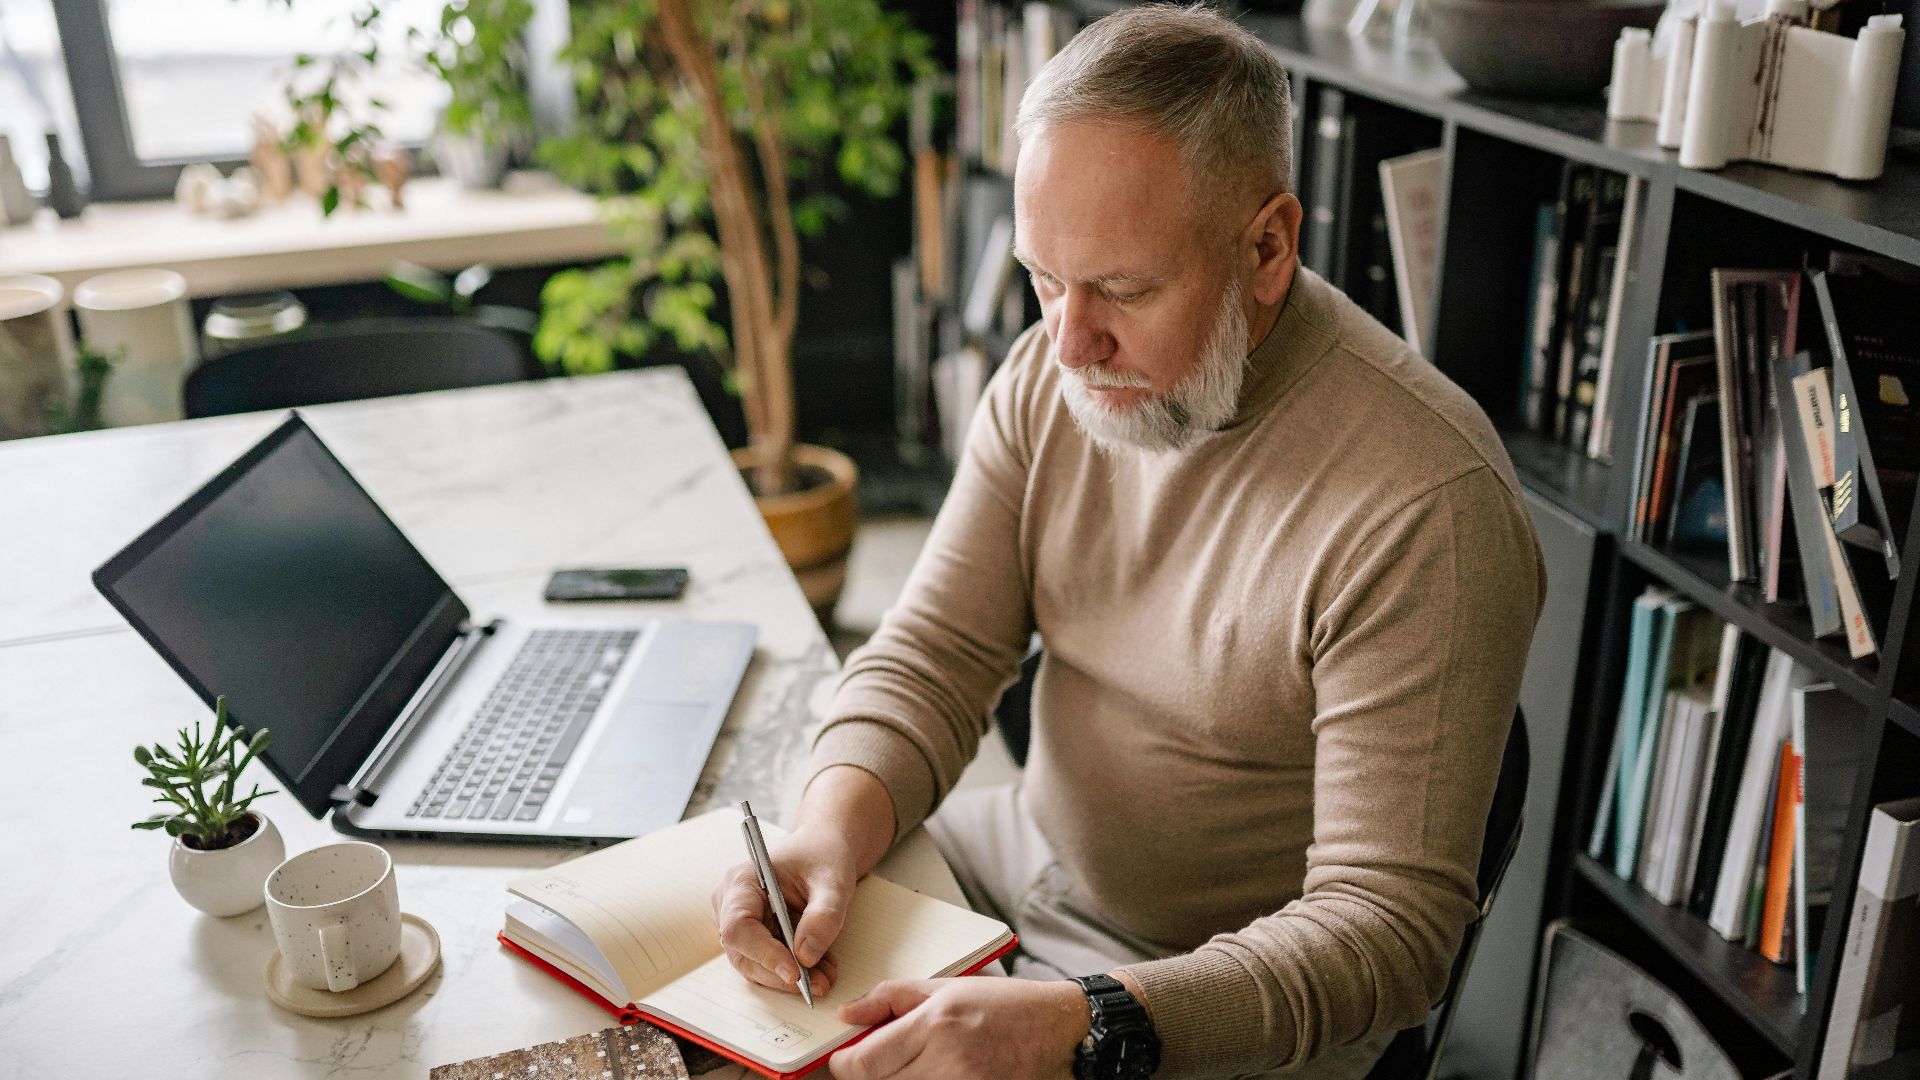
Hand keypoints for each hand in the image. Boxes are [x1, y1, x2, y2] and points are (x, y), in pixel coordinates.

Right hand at [711, 825, 858, 997]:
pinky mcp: (752, 936)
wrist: (822, 851)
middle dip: (781, 973)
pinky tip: (821, 969)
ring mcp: (738, 922)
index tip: (796, 972)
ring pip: (754, 964)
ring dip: (789, 978)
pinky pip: (766, 963)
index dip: (764, 954)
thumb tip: (806, 957)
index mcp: (741, 881)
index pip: (738, 927)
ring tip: (826, 977)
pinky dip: (793, 971)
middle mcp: (730, 903)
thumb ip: (823, 916)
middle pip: (743, 953)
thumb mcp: (833, 881)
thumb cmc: (823, 856)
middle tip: (820, 983)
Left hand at [828, 977, 1088, 1079]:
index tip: (845, 1057)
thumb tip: (848, 1014)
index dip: (844, 1063)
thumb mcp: (945, 987)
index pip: (863, 1062)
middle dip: (872, 1072)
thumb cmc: (1006, 1006)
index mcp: (934, 1024)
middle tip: (886, 1057)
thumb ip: (891, 997)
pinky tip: (937, 1073)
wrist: (1059, 1032)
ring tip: (919, 1062)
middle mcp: (946, 1061)